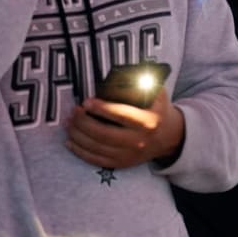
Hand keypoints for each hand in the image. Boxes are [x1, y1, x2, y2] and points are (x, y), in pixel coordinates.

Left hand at [65, 88, 184, 168]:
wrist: (168, 137)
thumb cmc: (157, 110)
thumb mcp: (157, 93)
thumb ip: (144, 82)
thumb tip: (125, 73)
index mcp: (147, 122)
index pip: (120, 115)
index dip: (101, 108)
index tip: (86, 101)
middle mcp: (138, 141)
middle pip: (104, 134)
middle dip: (84, 123)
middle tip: (74, 112)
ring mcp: (129, 154)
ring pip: (97, 147)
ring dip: (78, 136)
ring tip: (69, 124)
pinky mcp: (122, 162)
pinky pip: (97, 160)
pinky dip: (81, 152)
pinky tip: (70, 142)